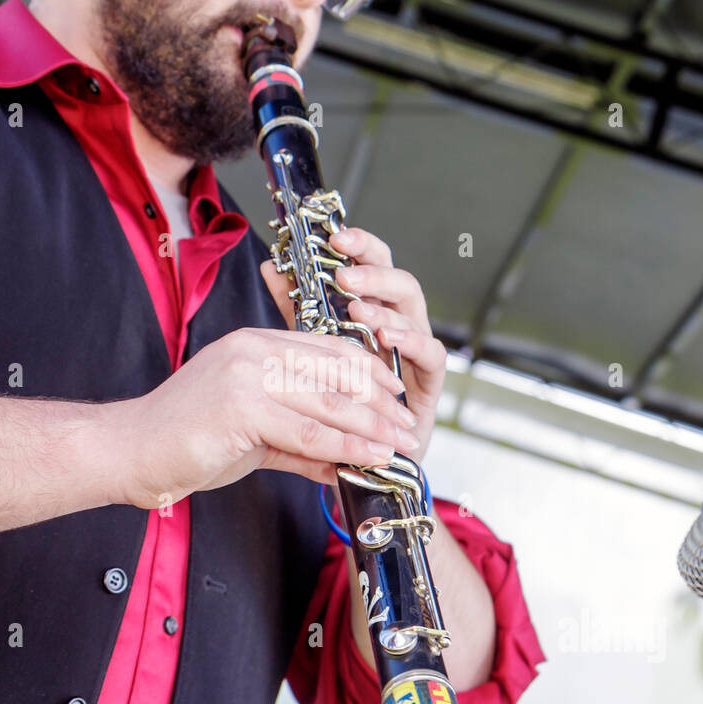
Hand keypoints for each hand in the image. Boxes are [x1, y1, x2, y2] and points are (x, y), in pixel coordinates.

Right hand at [108, 326, 421, 508]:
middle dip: (380, 403)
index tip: (395, 398)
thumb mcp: (253, 434)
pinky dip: (345, 448)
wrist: (131, 452)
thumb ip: (300, 442)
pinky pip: (308, 431)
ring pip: (328, 402)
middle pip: (336, 372)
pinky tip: (369, 459)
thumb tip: (343, 459)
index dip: (369, 373)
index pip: (328, 350)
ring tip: (401, 446)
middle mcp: (255, 350)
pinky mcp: (242, 407)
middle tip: (409, 427)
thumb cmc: (184, 441)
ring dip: (372, 427)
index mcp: (256, 344)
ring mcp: (248, 374)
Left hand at [260, 227, 446, 458]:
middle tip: (344, 265)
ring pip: (413, 308)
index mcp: (370, 313)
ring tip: (358, 303)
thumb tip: (270, 266)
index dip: (356, 246)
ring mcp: (415, 352)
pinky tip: (389, 337)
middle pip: (394, 278)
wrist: (363, 469)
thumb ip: (298, 312)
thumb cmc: (336, 409)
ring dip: (385, 302)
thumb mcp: (309, 355)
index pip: (368, 266)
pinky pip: (432, 353)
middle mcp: (396, 326)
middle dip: (372, 266)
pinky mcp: (430, 383)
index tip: (332, 234)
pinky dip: (412, 341)